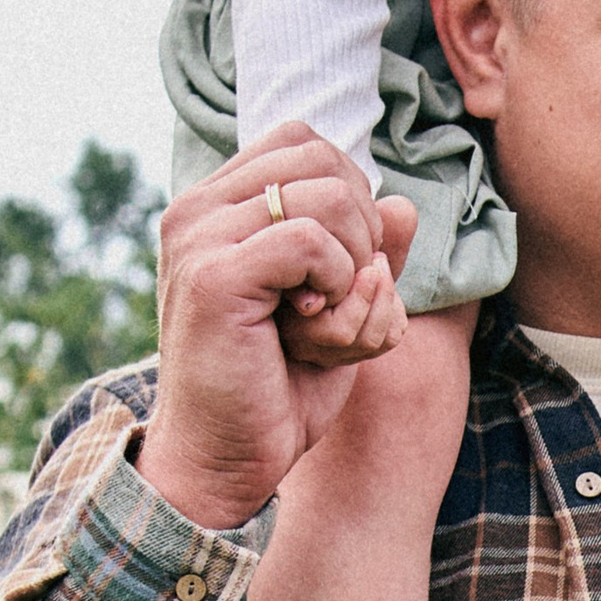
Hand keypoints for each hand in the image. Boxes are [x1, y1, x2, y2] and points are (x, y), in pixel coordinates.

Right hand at [140, 127, 416, 531]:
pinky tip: (311, 330)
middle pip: (326, 161)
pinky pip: (312, 242)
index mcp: (216, 204)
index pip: (306, 142)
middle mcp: (197, 209)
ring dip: (357, 267)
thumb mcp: (340, 308)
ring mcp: (199, 238)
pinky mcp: (213, 276)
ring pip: (330, 198)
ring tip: (324, 320)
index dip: (352, 195)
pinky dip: (338, 287)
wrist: (226, 458)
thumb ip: (369, 252)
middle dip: (363, 231)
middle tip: (339, 296)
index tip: (344, 264)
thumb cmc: (279, 385)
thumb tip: (404, 204)